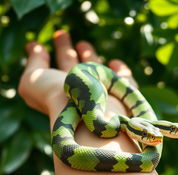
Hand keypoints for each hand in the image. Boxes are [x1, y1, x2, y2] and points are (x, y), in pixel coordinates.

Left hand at [18, 30, 136, 116]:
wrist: (83, 117)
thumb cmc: (56, 99)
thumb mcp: (32, 81)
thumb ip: (34, 62)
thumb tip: (36, 47)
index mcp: (63, 87)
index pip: (60, 64)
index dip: (57, 50)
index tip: (57, 36)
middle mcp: (82, 89)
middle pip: (74, 65)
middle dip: (67, 50)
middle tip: (63, 35)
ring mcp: (102, 91)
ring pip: (97, 70)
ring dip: (90, 56)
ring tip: (83, 43)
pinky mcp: (122, 94)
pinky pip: (124, 80)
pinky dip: (121, 71)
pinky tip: (115, 63)